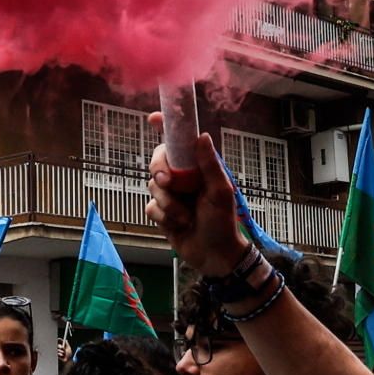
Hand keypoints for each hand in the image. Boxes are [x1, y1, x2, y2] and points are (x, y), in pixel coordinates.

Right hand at [143, 116, 246, 276]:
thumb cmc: (223, 222)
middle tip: (168, 183)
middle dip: (160, 171)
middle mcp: (182, 177)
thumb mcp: (220, 192)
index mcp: (197, 168)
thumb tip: (202, 136)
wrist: (214, 256)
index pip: (179, 141)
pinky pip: (150, 207)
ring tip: (186, 217)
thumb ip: (210, 165)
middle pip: (157, 161)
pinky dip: (163, 216)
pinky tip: (178, 225)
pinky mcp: (161, 212)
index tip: (154, 118)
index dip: (166, 126)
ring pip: (152, 186)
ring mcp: (170, 194)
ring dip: (169, 203)